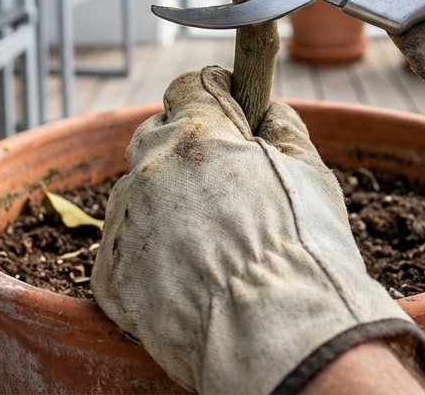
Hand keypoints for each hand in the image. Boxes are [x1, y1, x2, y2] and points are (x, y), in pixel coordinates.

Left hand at [92, 67, 424, 394]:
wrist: (276, 338)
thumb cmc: (304, 253)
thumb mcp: (312, 173)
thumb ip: (284, 129)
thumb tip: (269, 114)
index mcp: (199, 136)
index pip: (188, 87)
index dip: (213, 98)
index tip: (230, 113)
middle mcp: (150, 170)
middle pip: (155, 136)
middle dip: (185, 149)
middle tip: (224, 182)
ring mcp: (124, 223)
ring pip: (138, 194)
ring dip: (166, 204)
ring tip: (212, 243)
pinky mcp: (111, 275)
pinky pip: (126, 248)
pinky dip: (151, 255)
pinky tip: (189, 276)